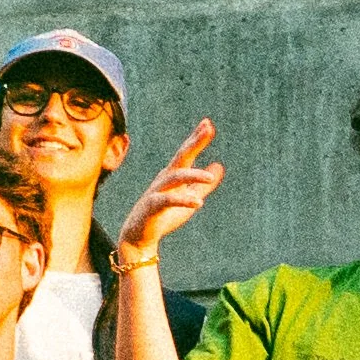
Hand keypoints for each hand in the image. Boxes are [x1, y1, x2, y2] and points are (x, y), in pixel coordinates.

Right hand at [116, 121, 225, 254]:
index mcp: (174, 175)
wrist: (140, 236)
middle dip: (194, 143)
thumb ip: (204, 184)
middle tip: (208, 129)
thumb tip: (219, 165)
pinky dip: (182, 201)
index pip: (187, 153)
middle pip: (181, 157)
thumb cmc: (164, 216)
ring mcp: (157, 191)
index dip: (196, 139)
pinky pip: (167, 201)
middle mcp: (165, 179)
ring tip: (209, 178)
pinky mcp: (152, 206)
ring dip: (192, 176)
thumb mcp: (190, 198)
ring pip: (174, 177)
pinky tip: (198, 203)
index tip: (208, 123)